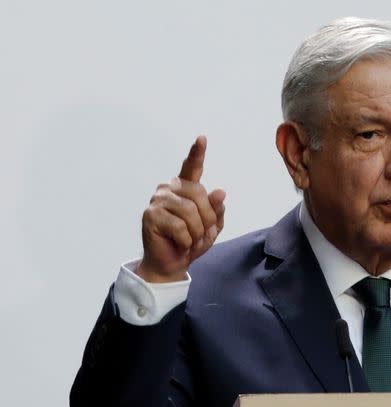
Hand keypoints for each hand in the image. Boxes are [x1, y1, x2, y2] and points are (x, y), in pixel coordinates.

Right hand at [136, 136, 225, 282]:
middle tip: (202, 235)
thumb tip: (219, 191)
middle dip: (207, 219)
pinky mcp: (150, 215)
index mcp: (186, 188)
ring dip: (197, 232)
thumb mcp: (211, 226)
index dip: (197, 153)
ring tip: (190, 240)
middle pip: (199, 195)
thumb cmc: (191, 241)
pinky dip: (186, 240)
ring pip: (190, 212)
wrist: (172, 263)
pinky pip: (180, 226)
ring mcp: (158, 200)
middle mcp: (170, 189)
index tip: (202, 138)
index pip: (192, 168)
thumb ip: (216, 209)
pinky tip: (180, 243)